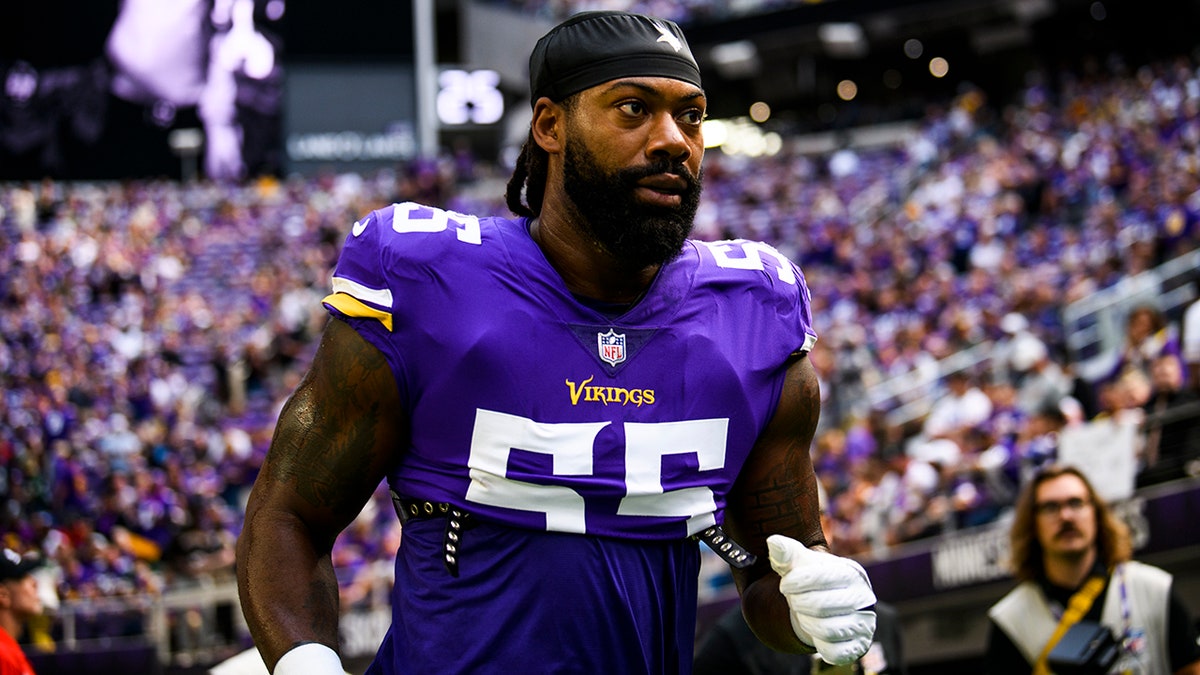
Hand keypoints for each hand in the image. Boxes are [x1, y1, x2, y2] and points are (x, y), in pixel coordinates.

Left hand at [767, 534, 876, 664]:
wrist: (826, 603)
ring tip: (803, 614)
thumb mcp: (797, 563)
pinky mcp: (858, 646)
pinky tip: (816, 631)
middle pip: (820, 606)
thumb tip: (774, 543)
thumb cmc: (810, 579)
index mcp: (851, 573)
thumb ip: (785, 552)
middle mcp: (863, 599)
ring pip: (826, 630)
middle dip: (798, 603)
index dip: (794, 582)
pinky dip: (818, 644)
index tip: (784, 584)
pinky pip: (834, 652)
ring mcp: (864, 624)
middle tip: (794, 600)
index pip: (819, 577)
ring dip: (805, 622)